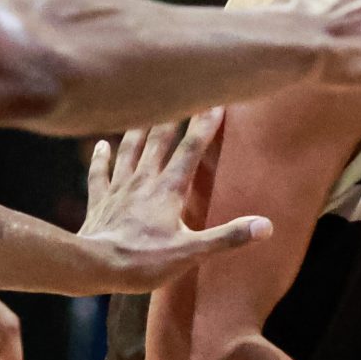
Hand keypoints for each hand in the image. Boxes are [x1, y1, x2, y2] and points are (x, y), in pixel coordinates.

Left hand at [77, 112, 272, 292]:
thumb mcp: (192, 252)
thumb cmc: (144, 261)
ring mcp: (119, 189)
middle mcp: (143, 181)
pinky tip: (101, 145)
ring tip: (145, 110)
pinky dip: (100, 158)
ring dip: (139, 130)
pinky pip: (98, 174)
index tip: (216, 101)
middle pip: (159, 140)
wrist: (95, 267)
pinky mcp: (99, 202)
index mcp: (169, 190)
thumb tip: (265, 226)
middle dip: (172, 115)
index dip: (205, 125)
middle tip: (180, 92)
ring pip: (130, 150)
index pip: (191, 149)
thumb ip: (228, 236)